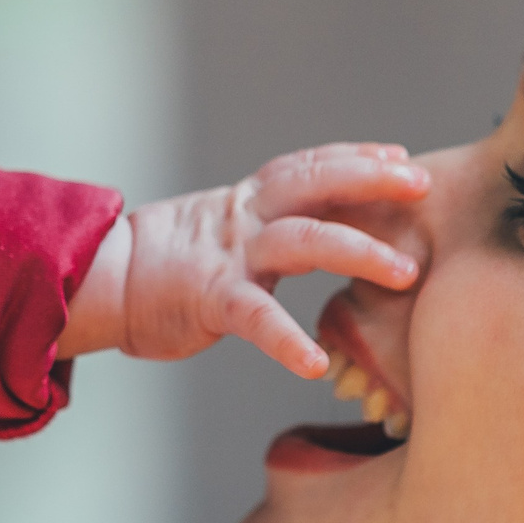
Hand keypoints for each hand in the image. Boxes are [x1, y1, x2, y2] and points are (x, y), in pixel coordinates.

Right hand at [59, 143, 426, 375]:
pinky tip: (314, 363)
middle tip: (423, 189)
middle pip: (318, 184)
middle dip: (373, 182)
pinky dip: (287, 341)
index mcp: (249, 200)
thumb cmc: (166, 266)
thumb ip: (269, 226)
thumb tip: (321, 227)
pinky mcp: (209, 298)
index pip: (312, 166)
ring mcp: (229, 255)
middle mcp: (245, 216)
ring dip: (359, 253)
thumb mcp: (225, 231)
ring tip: (406, 274)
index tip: (403, 160)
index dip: (358, 159)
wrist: (100, 282)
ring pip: (303, 241)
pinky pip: (255, 319)